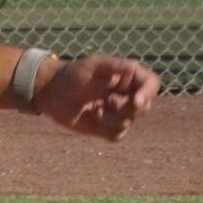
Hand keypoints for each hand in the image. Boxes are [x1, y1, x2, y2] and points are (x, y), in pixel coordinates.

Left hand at [37, 54, 159, 141]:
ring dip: (109, 118)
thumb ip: (113, 66)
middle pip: (143, 108)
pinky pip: (117, 136)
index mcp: (128, 77)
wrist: (52, 93)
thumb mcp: (91, 66)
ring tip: (93, 107)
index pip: (151, 84)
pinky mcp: (108, 128)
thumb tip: (134, 66)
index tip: (136, 101)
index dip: (148, 93)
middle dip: (124, 108)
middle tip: (107, 101)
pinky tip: (91, 118)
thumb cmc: (71, 75)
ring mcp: (118, 113)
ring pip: (128, 123)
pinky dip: (104, 129)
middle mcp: (127, 95)